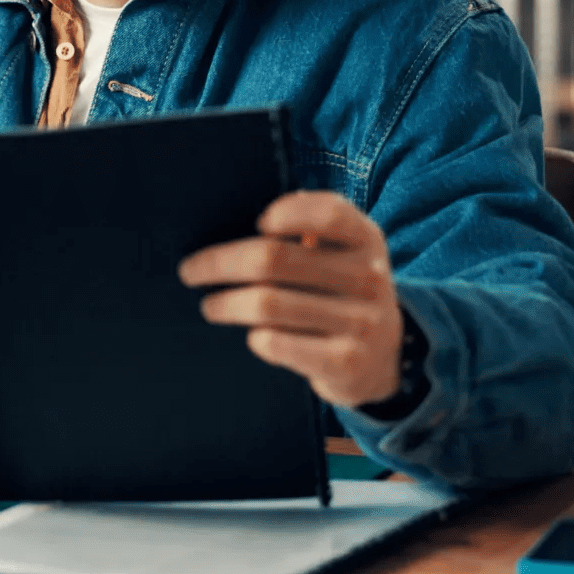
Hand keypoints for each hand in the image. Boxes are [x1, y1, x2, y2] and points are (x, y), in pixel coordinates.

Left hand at [177, 191, 403, 408]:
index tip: (258, 222)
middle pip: (274, 259)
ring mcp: (361, 322)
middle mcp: (369, 278)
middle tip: (191, 271)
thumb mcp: (344, 253)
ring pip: (268, 304)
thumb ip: (313, 227)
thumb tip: (258, 219)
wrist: (382, 359)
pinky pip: (279, 344)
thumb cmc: (341, 292)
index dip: (289, 212)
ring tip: (210, 306)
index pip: (329, 213)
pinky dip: (256, 338)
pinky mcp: (346, 362)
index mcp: (366, 240)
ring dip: (226, 304)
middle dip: (220, 263)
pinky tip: (250, 335)